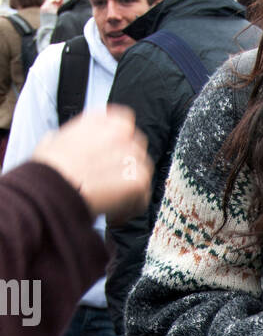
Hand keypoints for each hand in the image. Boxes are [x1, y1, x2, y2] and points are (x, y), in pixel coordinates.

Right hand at [31, 107, 152, 217]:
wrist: (52, 187)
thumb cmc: (47, 170)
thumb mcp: (51, 141)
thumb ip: (67, 137)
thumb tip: (59, 141)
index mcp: (100, 120)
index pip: (123, 124)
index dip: (120, 145)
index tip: (114, 161)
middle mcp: (120, 132)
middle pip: (136, 150)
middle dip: (126, 168)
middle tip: (111, 186)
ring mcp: (132, 155)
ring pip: (142, 174)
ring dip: (129, 190)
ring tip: (109, 204)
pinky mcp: (138, 179)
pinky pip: (143, 196)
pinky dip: (130, 209)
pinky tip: (113, 215)